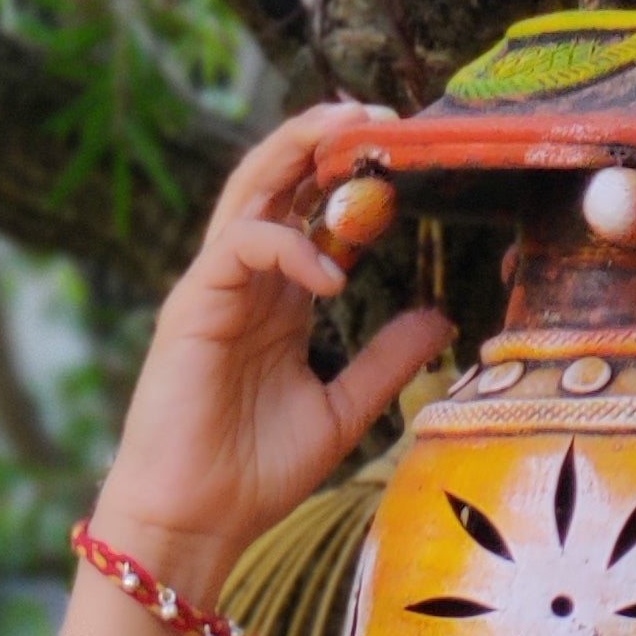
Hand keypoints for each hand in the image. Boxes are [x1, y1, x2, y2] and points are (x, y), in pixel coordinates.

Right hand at [93, 106, 455, 606]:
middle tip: (382, 114)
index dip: (357, 179)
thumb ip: (386, 361)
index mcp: (281, 300)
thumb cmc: (253, 474)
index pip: (316, 214)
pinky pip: (241, 244)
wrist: (195, 521)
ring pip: (252, 188)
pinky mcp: (193, 304)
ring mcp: (217, 287)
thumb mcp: (343, 411)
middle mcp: (249, 281)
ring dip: (298, 150)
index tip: (409, 158)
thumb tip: (442, 318)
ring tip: (351, 129)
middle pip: (280, 180)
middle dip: (326, 137)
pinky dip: (287, 246)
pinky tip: (331, 273)